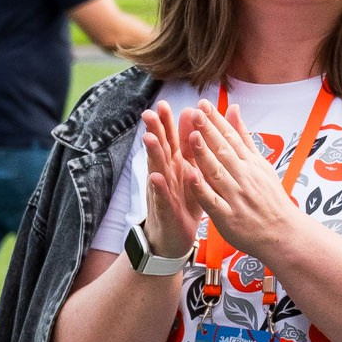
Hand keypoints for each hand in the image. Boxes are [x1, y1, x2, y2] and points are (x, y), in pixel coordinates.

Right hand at [137, 102, 199, 259]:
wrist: (174, 237)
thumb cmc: (183, 201)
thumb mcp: (191, 170)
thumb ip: (192, 144)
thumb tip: (192, 114)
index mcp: (175, 164)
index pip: (170, 139)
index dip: (167, 123)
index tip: (165, 104)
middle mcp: (166, 174)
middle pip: (160, 149)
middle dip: (155, 132)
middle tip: (149, 113)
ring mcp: (163, 192)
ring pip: (157, 169)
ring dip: (153, 154)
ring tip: (149, 138)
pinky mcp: (165, 210)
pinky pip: (161, 197)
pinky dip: (159, 187)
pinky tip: (155, 177)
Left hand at [179, 101, 299, 261]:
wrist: (283, 234)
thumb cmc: (269, 199)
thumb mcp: (260, 164)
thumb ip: (243, 138)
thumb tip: (234, 109)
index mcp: (250, 164)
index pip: (231, 138)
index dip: (216, 121)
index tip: (203, 105)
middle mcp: (244, 177)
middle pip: (224, 152)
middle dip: (209, 132)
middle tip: (196, 113)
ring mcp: (236, 197)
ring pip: (218, 173)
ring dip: (205, 155)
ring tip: (192, 137)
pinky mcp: (228, 217)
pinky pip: (213, 201)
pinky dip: (202, 189)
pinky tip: (191, 177)